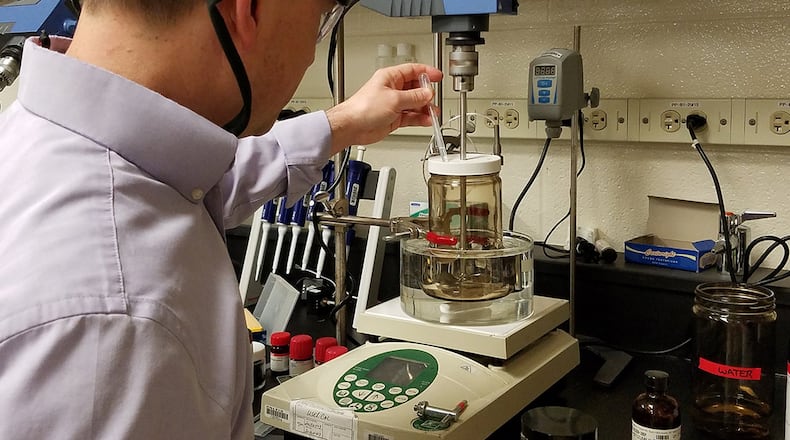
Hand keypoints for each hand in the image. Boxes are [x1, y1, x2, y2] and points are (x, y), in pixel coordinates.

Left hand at [326, 64, 442, 152]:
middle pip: (416, 88)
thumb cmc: (363, 108)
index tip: (438, 76)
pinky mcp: (394, 117)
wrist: (352, 126)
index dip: (426, 72)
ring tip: (433, 113)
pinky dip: (419, 118)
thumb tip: (427, 94)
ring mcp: (393, 104)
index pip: (412, 70)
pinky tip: (426, 120)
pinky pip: (411, 116)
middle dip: (426, 94)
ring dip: (425, 108)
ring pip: (415, 104)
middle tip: (433, 99)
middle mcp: (392, 89)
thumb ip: (414, 97)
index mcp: (390, 77)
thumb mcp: (394, 99)